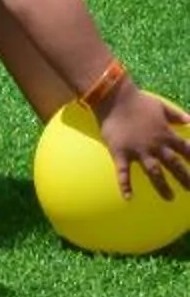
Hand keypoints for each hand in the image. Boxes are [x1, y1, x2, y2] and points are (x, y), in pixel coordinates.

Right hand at [97, 81, 189, 199]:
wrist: (114, 98)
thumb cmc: (138, 100)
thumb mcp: (162, 106)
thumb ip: (176, 115)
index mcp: (166, 134)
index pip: (187, 150)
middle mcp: (156, 145)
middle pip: (175, 165)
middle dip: (186, 178)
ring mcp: (138, 150)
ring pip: (154, 172)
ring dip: (163, 186)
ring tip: (170, 198)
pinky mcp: (120, 153)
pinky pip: (123, 173)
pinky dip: (125, 186)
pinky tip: (128, 198)